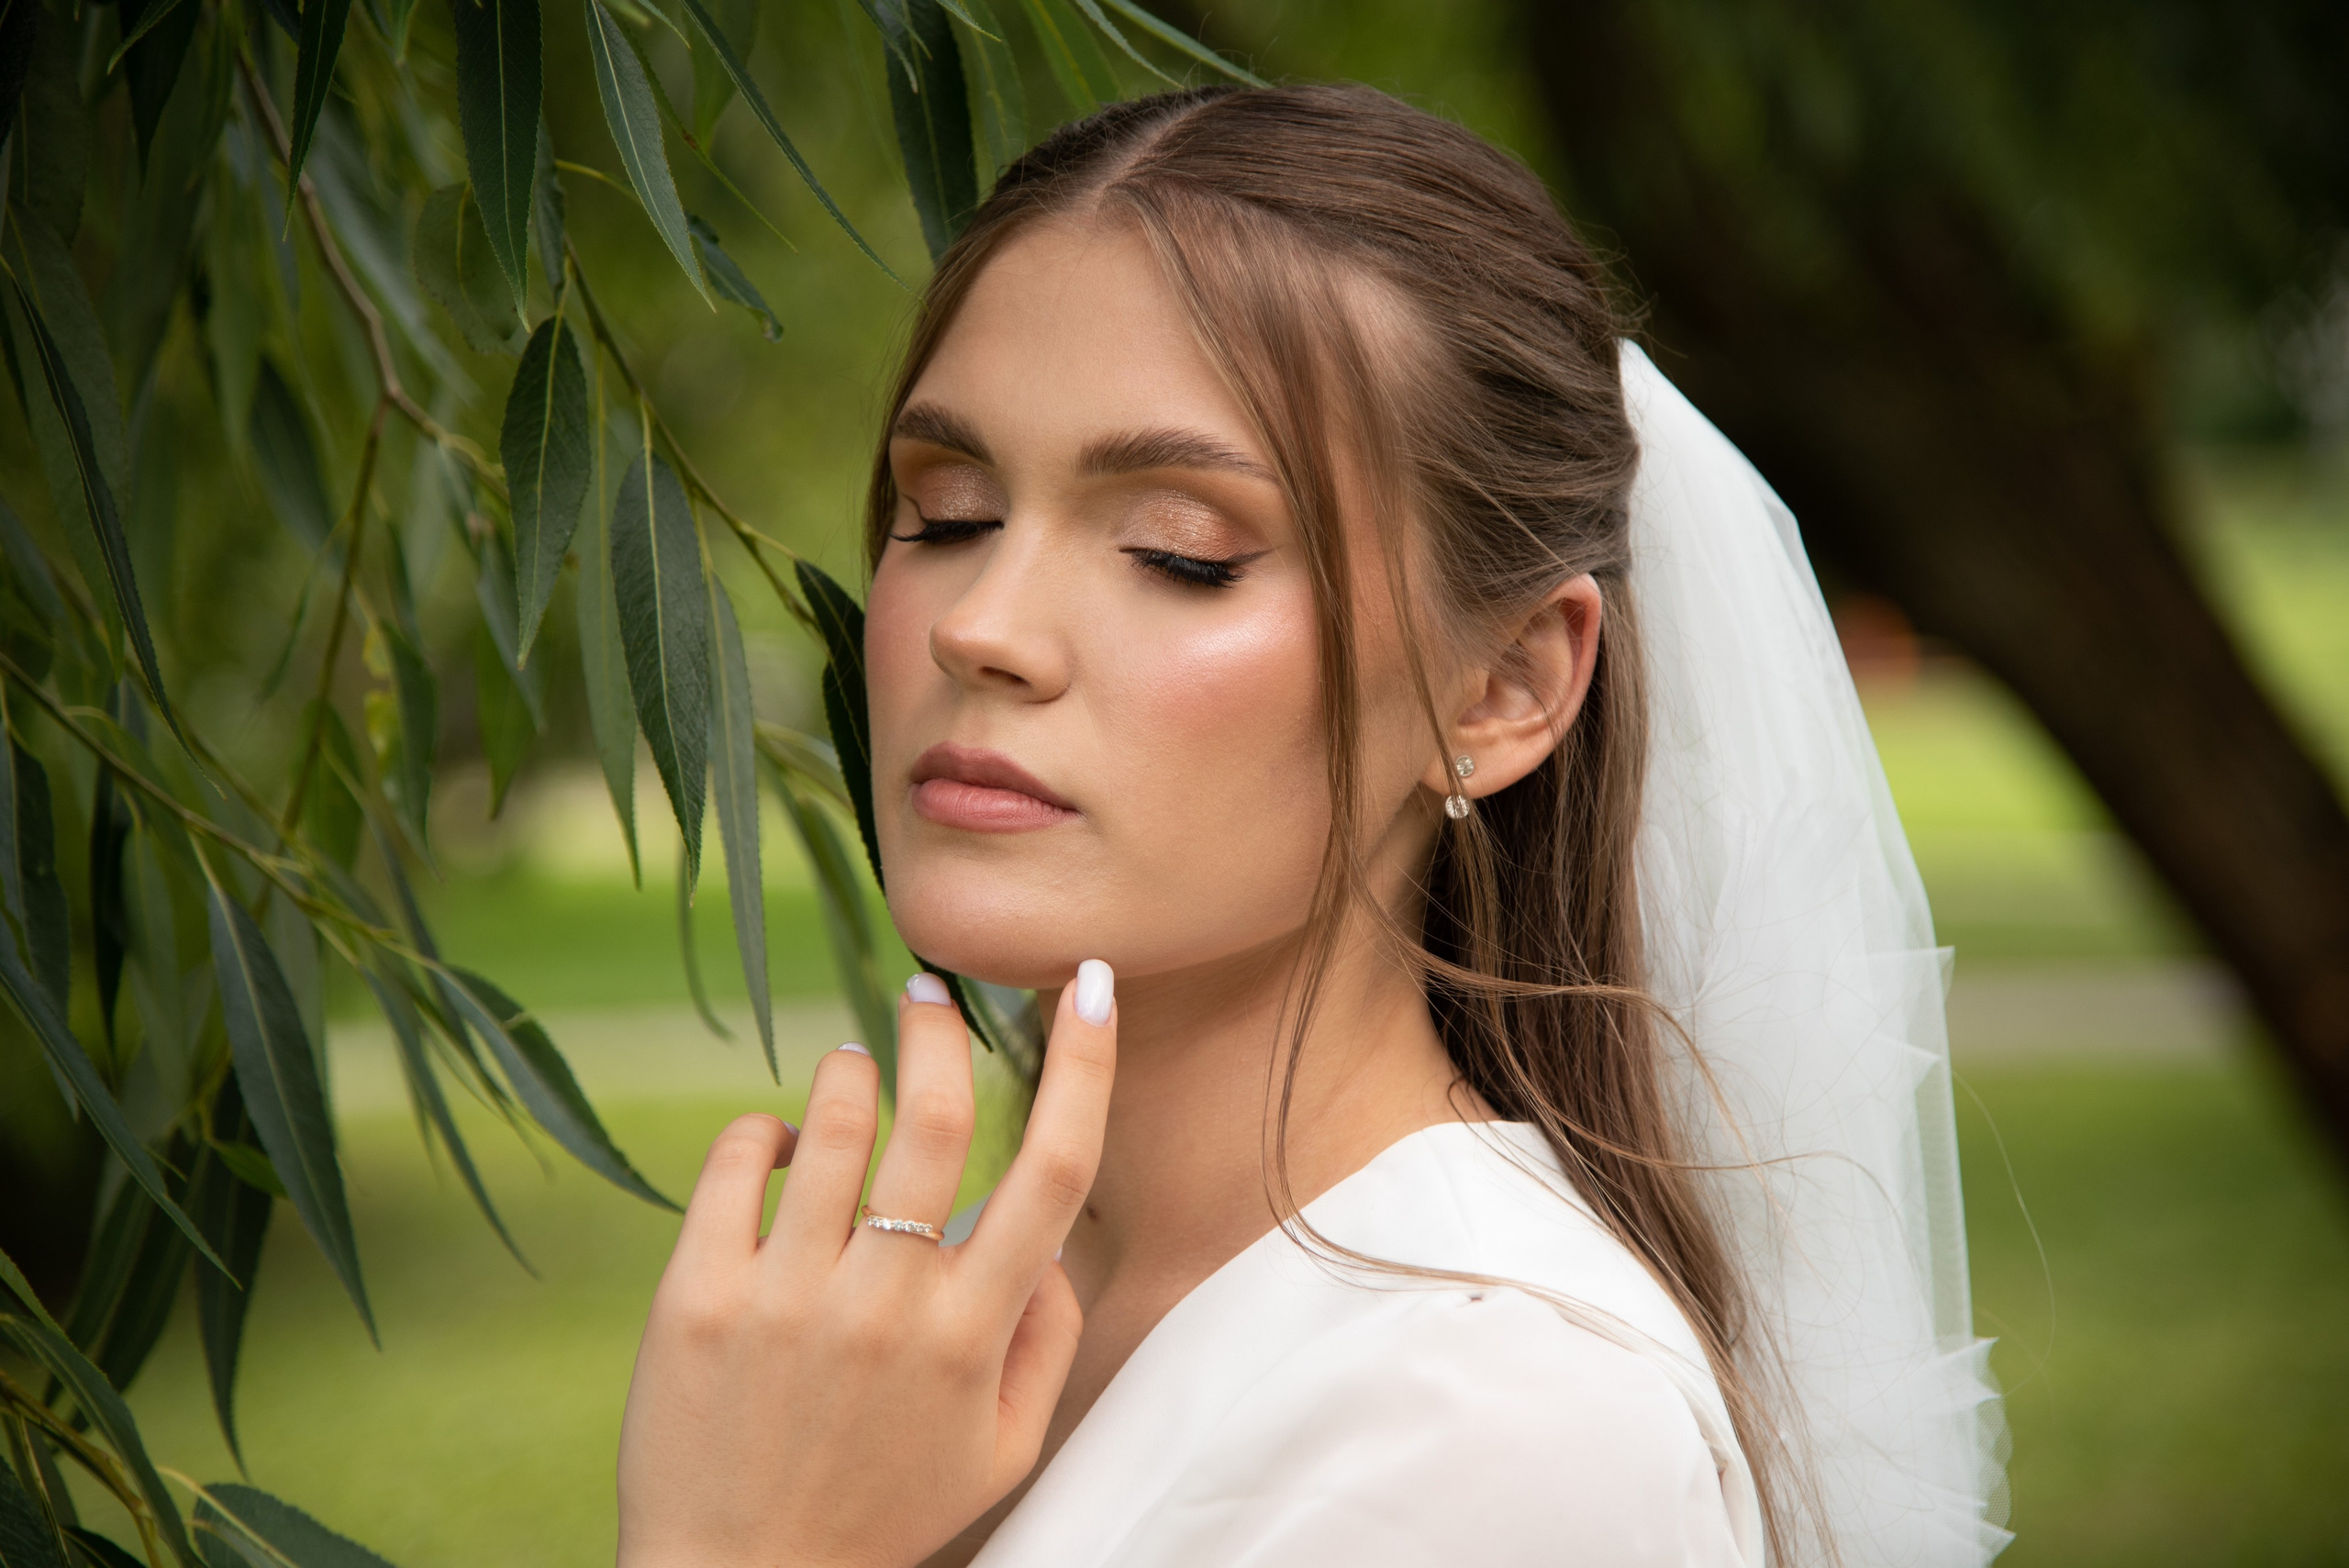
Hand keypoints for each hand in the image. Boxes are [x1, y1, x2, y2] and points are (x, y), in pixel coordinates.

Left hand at [615, 962, 1117, 1567]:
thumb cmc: (882, 1511)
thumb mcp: (1003, 1449)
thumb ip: (1045, 1339)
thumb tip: (1046, 1240)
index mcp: (971, 1335)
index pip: (1054, 1172)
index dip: (1085, 1066)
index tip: (1091, 986)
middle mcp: (887, 1304)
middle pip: (933, 1118)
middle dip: (937, 1027)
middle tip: (927, 988)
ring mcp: (788, 1295)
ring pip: (828, 1123)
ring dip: (847, 1071)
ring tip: (850, 1069)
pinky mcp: (698, 1295)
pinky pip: (732, 1161)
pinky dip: (758, 1129)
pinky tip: (773, 1145)